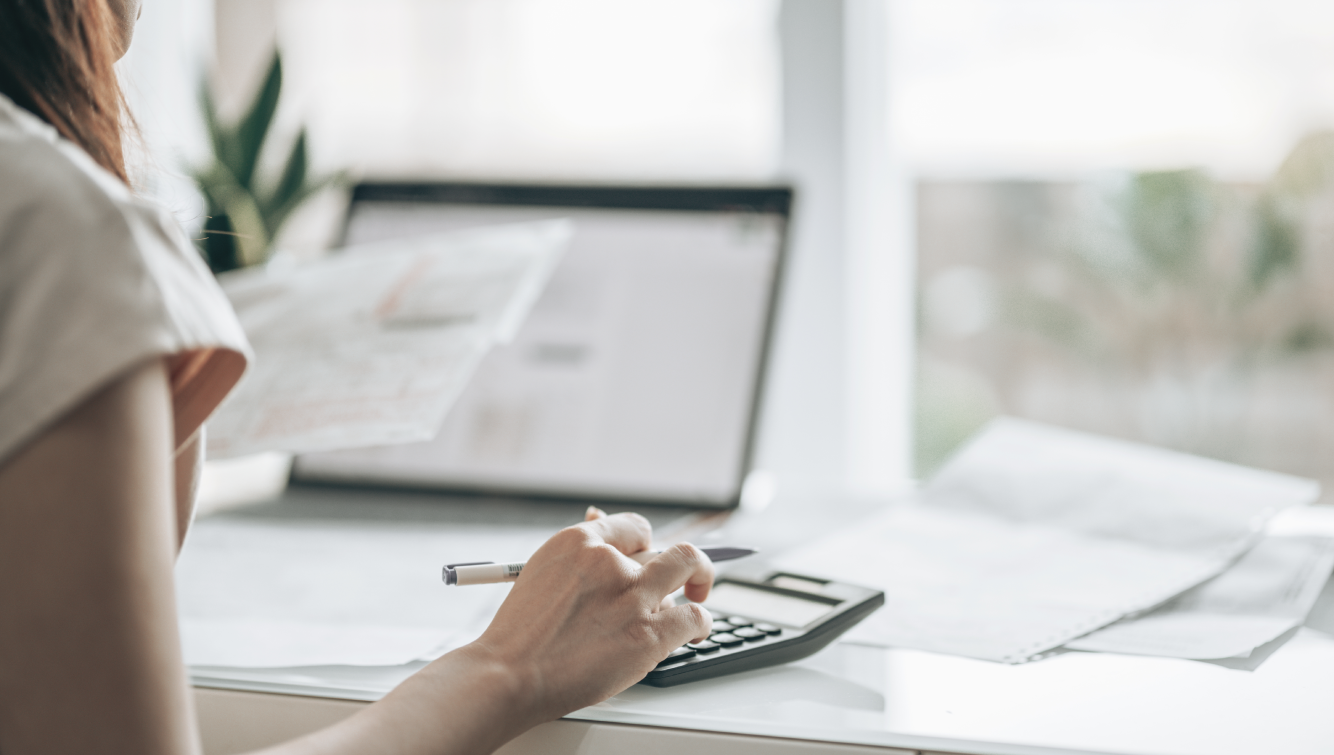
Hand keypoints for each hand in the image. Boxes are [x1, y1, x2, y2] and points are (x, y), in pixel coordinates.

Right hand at [471, 507, 714, 720]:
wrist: (509, 675)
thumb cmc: (521, 632)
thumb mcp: (542, 572)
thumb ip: (579, 552)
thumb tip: (599, 518)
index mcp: (579, 542)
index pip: (635, 528)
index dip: (647, 545)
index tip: (651, 558)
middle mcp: (610, 563)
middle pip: (667, 547)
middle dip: (680, 563)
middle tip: (686, 578)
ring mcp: (633, 597)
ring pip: (687, 571)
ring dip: (688, 591)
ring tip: (679, 610)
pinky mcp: (649, 634)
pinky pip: (696, 616)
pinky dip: (701, 623)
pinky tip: (695, 632)